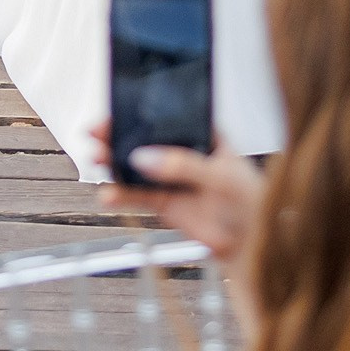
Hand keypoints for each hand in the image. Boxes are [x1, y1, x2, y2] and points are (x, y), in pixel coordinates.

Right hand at [85, 123, 263, 265]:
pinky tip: (108, 193)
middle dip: (119, 133)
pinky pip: (137, 195)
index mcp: (203, 133)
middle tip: (96, 132)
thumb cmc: (250, 202)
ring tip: (96, 159)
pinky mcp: (164, 203)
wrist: (253, 244)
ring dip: (114, 162)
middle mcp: (183, 151)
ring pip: (137, 166)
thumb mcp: (222, 177)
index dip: (143, 109)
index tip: (118, 106)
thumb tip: (145, 158)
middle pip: (146, 138)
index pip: (168, 115)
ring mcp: (172, 177)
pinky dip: (120, 194)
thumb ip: (185, 166)